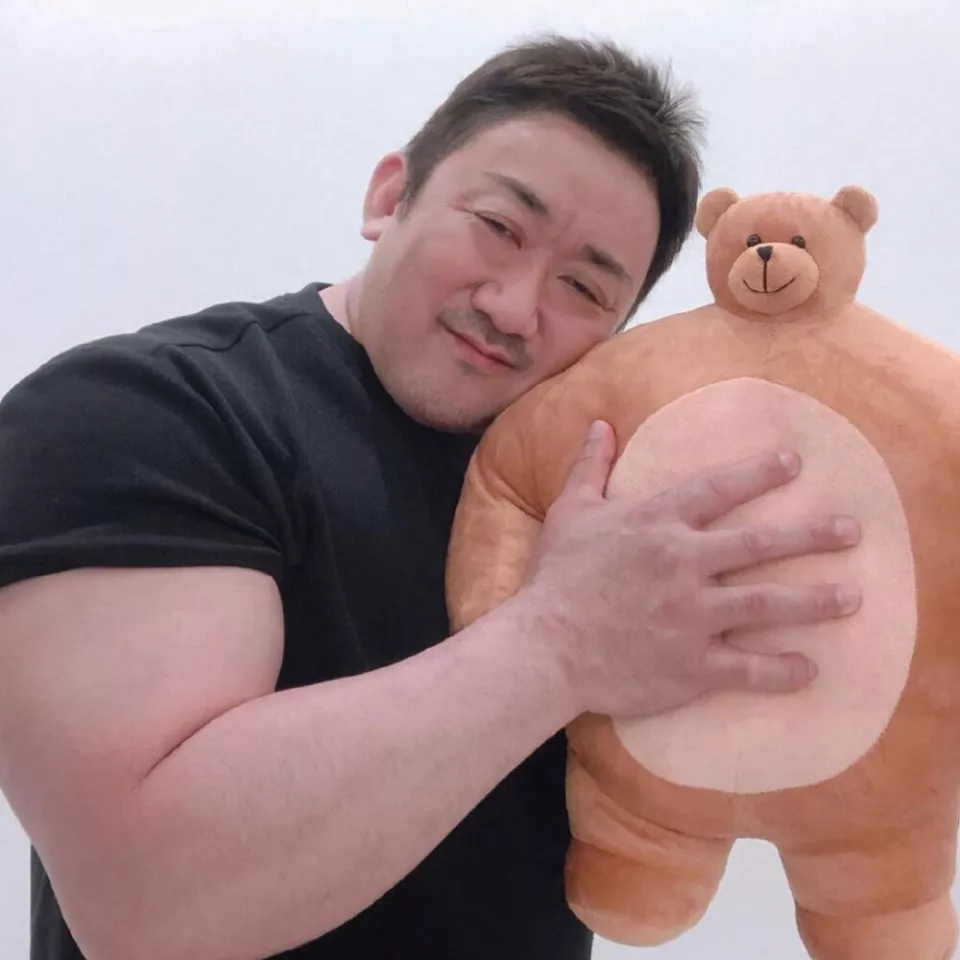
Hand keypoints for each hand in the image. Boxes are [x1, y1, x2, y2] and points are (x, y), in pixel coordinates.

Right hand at [520, 420, 861, 718]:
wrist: (544, 646)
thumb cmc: (556, 577)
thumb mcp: (570, 512)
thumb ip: (591, 466)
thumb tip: (601, 424)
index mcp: (656, 522)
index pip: (719, 488)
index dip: (760, 473)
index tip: (794, 463)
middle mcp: (683, 563)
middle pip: (761, 543)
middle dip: (812, 534)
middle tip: (852, 531)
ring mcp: (692, 615)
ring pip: (768, 603)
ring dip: (815, 600)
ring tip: (852, 596)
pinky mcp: (692, 663)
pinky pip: (748, 668)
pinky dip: (782, 671)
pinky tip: (810, 670)